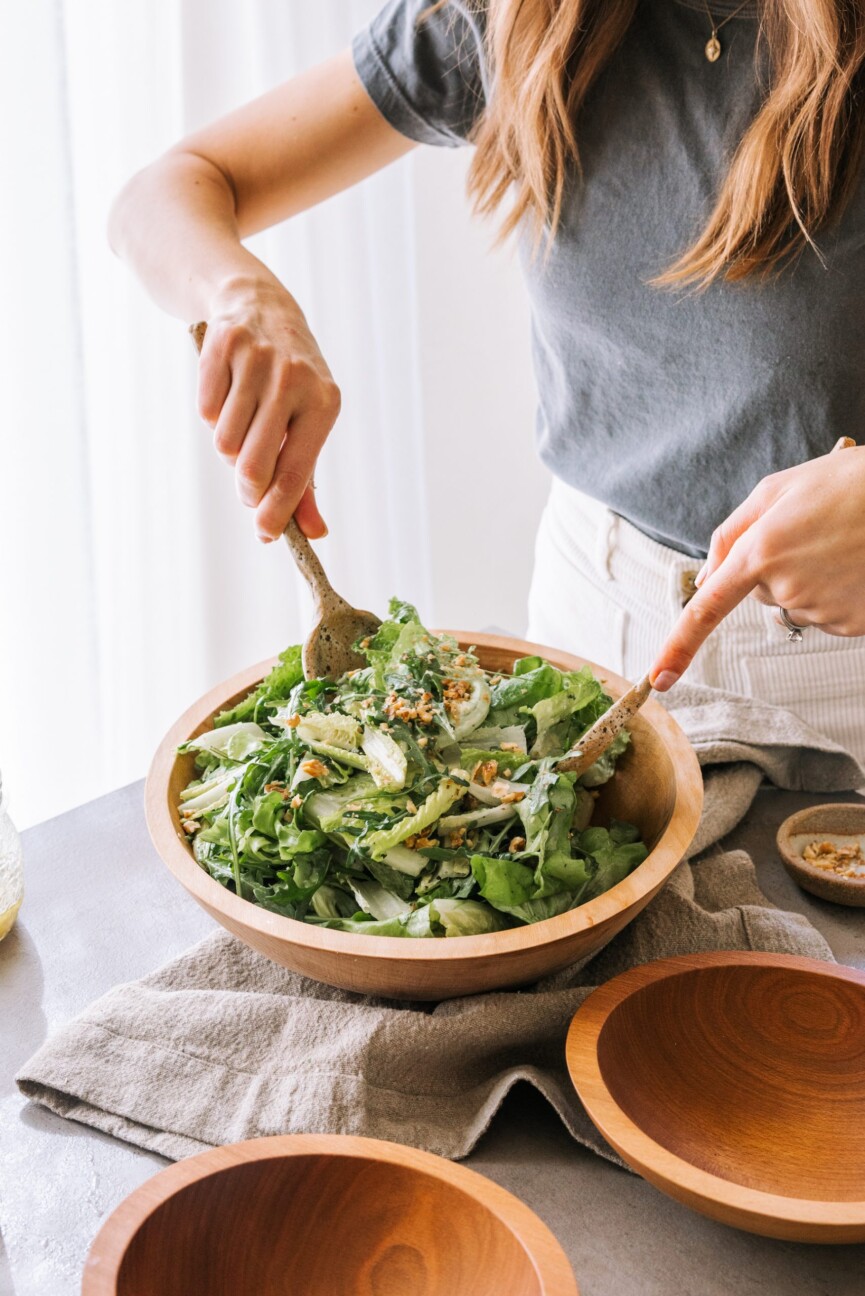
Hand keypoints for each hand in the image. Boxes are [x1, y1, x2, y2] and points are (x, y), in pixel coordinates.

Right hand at [197, 276, 340, 541]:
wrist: (259, 303)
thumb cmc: (289, 380)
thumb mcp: (308, 421)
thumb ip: (306, 481)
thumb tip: (313, 534)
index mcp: (324, 402)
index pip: (297, 472)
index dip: (278, 510)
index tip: (265, 534)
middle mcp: (294, 379)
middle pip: (255, 466)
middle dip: (248, 489)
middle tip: (248, 488)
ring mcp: (258, 359)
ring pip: (225, 442)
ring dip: (229, 448)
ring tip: (243, 425)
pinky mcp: (223, 344)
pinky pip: (205, 410)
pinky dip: (212, 414)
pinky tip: (228, 393)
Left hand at [650, 443, 864, 689]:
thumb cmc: (848, 485)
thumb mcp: (779, 490)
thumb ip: (731, 533)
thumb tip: (705, 579)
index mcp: (760, 551)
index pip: (706, 610)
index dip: (679, 646)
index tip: (660, 677)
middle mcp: (787, 587)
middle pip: (757, 593)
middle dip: (774, 565)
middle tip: (813, 531)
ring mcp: (822, 609)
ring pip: (794, 603)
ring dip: (809, 577)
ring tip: (841, 542)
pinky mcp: (852, 624)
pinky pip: (827, 613)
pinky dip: (837, 591)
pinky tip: (856, 564)